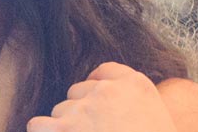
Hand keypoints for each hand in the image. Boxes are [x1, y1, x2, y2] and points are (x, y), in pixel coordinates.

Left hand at [27, 62, 176, 131]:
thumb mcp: (158, 120)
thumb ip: (131, 104)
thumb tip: (112, 111)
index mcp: (135, 86)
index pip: (105, 72)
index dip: (95, 88)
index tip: (94, 102)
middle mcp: (107, 91)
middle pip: (78, 92)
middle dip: (81, 111)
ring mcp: (82, 108)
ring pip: (60, 110)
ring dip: (66, 126)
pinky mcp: (61, 128)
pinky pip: (38, 125)